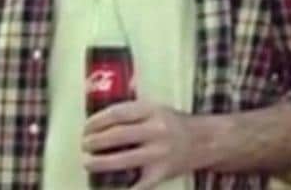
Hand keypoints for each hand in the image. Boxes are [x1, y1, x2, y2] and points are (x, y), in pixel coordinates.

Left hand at [82, 99, 202, 189]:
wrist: (206, 141)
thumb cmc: (172, 122)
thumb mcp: (153, 108)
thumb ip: (129, 112)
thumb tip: (96, 121)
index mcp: (151, 111)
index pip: (116, 114)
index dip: (96, 121)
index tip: (85, 127)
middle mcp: (156, 131)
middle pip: (117, 135)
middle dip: (95, 141)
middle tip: (84, 145)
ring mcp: (160, 154)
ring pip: (124, 160)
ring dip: (101, 162)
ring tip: (88, 163)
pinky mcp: (163, 174)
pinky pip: (140, 184)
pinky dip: (124, 188)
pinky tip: (109, 187)